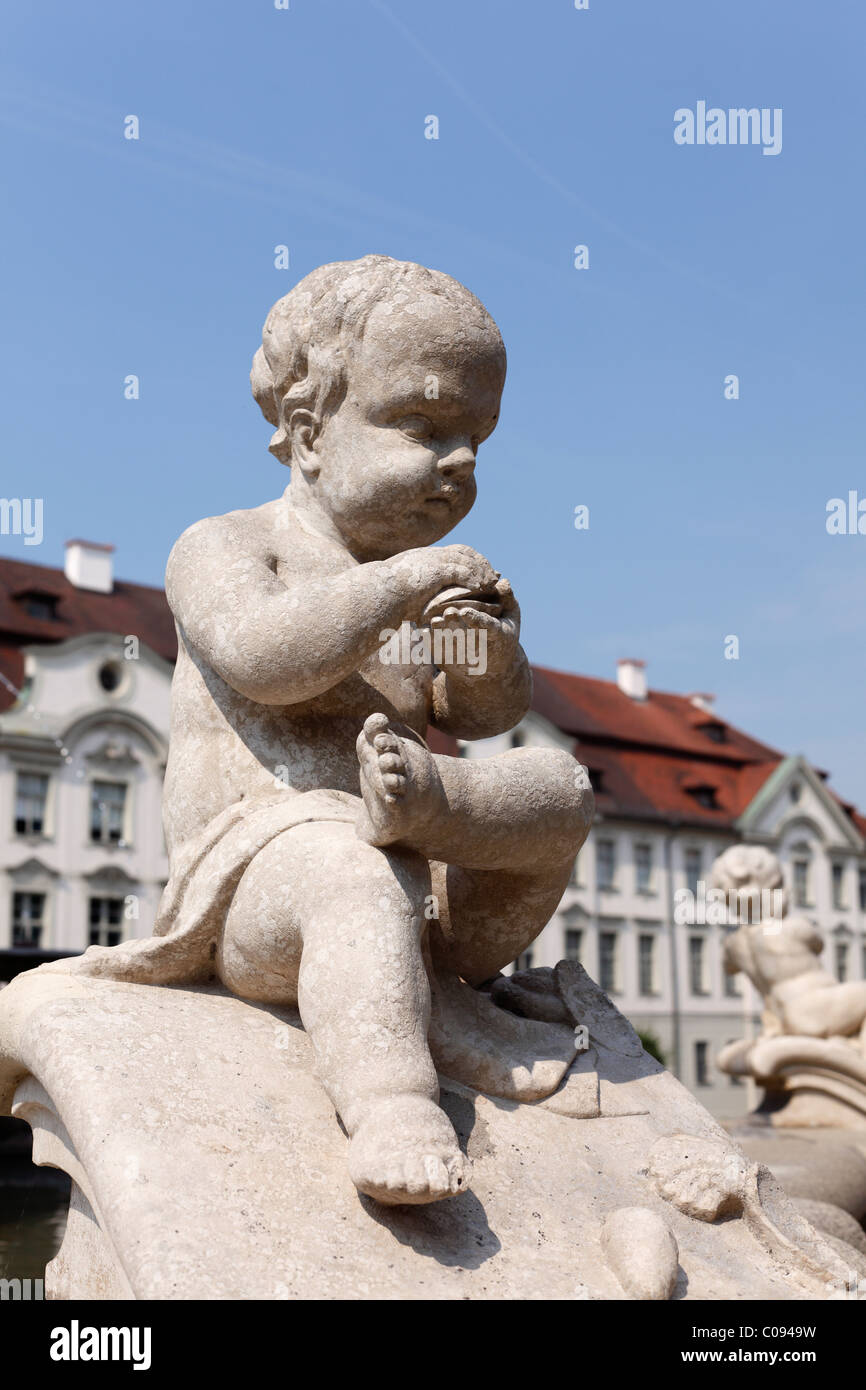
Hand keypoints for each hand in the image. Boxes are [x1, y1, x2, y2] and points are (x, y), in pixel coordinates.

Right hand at [386, 544, 500, 619]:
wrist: (376, 594)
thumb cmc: (384, 595)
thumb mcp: (402, 590)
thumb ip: (416, 589)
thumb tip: (416, 599)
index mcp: (425, 557)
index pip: (454, 552)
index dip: (471, 560)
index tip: (482, 571)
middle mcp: (430, 554)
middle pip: (464, 551)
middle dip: (481, 562)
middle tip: (494, 575)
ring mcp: (432, 560)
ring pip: (465, 559)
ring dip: (481, 570)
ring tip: (492, 582)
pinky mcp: (434, 570)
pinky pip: (459, 570)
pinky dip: (472, 577)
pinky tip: (481, 586)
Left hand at [429, 576, 520, 677]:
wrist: (492, 671)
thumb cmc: (502, 636)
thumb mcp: (511, 618)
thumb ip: (507, 599)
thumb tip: (503, 580)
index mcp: (499, 637)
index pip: (488, 627)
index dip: (477, 620)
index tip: (466, 611)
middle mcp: (482, 650)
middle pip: (468, 637)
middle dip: (458, 626)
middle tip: (449, 613)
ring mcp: (466, 659)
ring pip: (453, 647)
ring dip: (443, 635)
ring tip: (435, 621)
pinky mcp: (452, 664)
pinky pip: (441, 654)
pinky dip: (433, 645)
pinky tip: (425, 632)